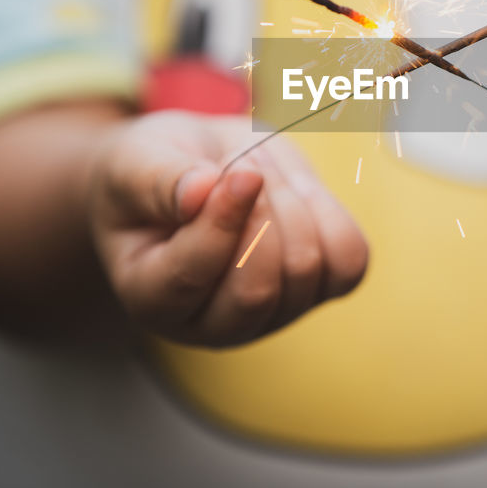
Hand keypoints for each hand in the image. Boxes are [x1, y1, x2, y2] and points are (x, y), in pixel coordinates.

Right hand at [88, 110, 366, 346]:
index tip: (242, 171)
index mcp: (150, 299)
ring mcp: (272, 314)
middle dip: (262, 212)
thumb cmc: (152, 173)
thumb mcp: (137, 163)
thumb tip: (199, 193)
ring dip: (292, 200)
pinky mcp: (318, 289)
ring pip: (306, 269)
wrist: (194, 169)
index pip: (192, 276)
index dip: (224, 221)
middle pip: (258, 290)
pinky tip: (299, 191)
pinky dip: (330, 214)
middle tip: (245, 162)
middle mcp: (212, 325)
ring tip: (262, 167)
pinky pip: (348, 260)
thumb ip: (160, 181)